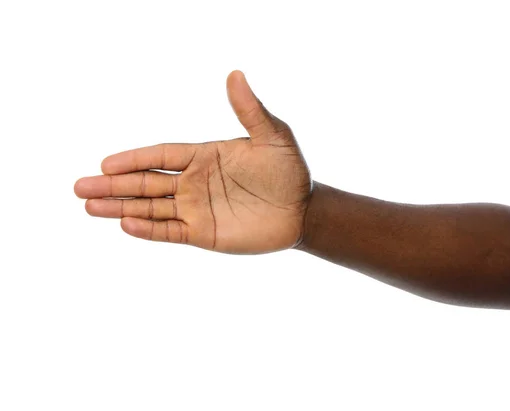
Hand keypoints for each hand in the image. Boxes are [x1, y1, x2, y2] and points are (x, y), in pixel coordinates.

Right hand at [74, 71, 311, 253]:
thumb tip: (235, 74)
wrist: (304, 210)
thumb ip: (249, 110)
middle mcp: (193, 182)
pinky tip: (125, 224)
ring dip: (120, 208)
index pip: (160, 156)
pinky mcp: (204, 233)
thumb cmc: (289, 170)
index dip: (134, 159)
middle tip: (79, 187)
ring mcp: (196, 209)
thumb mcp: (273, 136)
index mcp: (203, 156)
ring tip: (89, 206)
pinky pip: (171, 231)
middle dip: (113, 186)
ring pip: (151, 208)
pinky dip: (149, 229)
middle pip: (146, 182)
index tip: (105, 163)